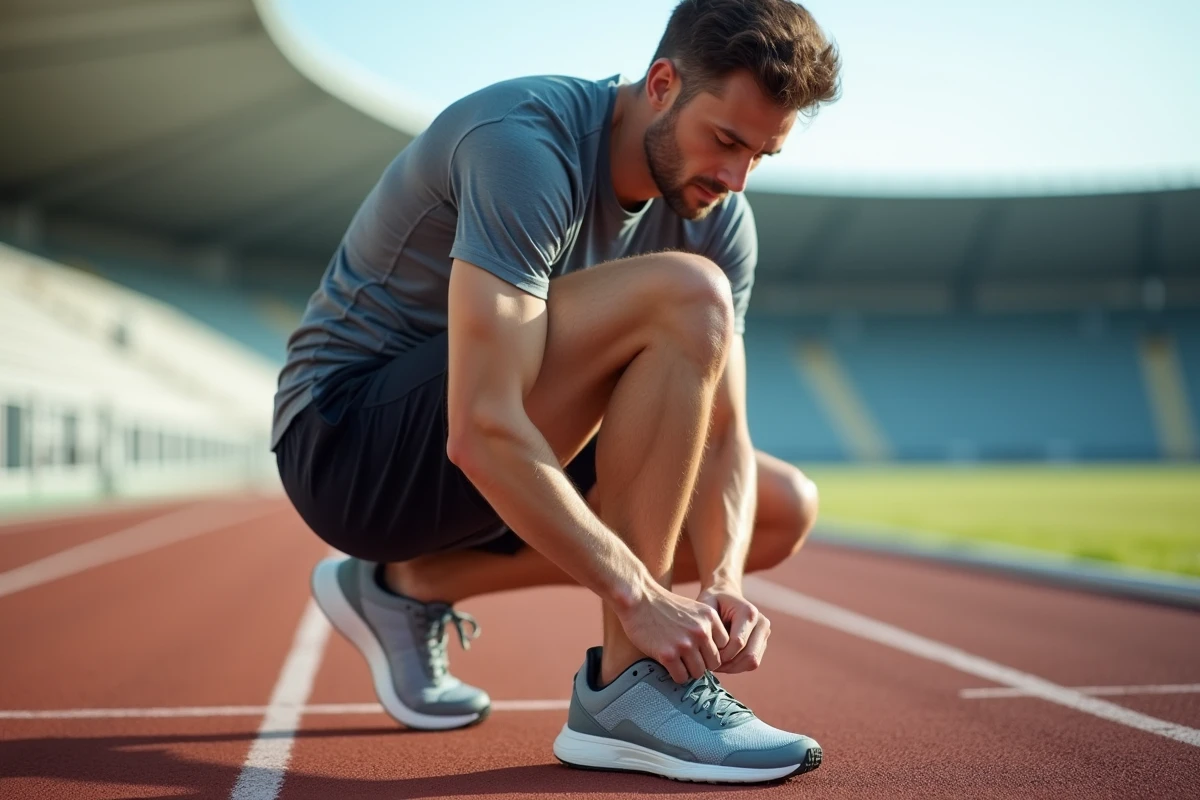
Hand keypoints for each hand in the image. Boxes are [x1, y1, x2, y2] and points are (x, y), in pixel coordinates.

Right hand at [615, 580, 729, 683]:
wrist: (637, 598)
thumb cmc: (663, 605)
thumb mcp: (693, 609)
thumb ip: (705, 627)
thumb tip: (712, 653)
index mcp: (710, 618)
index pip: (725, 646)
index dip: (711, 650)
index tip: (700, 650)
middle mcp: (701, 631)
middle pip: (713, 663)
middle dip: (702, 663)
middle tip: (688, 659)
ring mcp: (685, 644)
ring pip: (698, 673)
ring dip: (688, 671)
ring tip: (678, 662)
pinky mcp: (668, 655)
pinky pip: (681, 677)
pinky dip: (676, 675)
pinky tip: (669, 665)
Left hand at [696, 583, 770, 673]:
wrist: (725, 595)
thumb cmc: (712, 601)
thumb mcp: (706, 606)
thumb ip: (708, 625)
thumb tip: (711, 650)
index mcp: (748, 612)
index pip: (738, 642)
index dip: (722, 654)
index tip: (707, 653)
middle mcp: (761, 623)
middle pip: (749, 655)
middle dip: (728, 664)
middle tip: (711, 663)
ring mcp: (764, 633)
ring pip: (752, 662)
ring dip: (733, 667)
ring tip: (716, 663)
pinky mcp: (763, 643)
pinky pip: (752, 663)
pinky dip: (737, 666)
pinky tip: (723, 662)